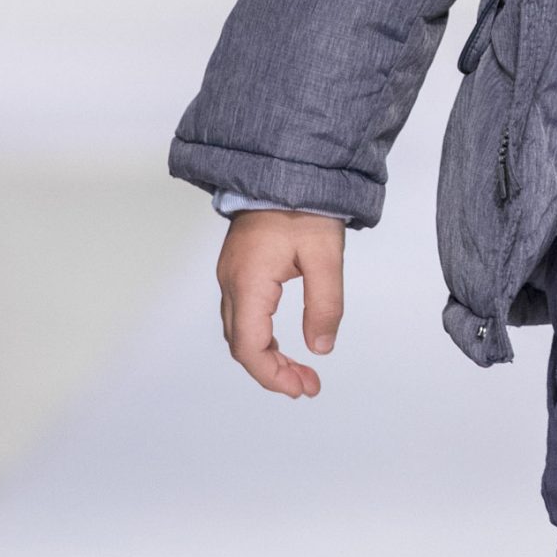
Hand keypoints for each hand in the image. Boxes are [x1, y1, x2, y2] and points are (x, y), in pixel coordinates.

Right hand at [217, 209, 344, 397]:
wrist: (284, 168)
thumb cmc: (303, 206)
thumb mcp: (326, 256)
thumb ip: (325, 304)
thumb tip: (321, 347)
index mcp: (249, 283)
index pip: (249, 347)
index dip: (272, 375)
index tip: (301, 388)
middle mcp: (231, 283)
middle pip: (241, 345)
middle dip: (272, 371)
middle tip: (307, 384)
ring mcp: (231, 276)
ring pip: (239, 332)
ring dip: (266, 356)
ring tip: (300, 370)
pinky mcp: (237, 269)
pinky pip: (242, 315)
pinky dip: (260, 337)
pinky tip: (281, 343)